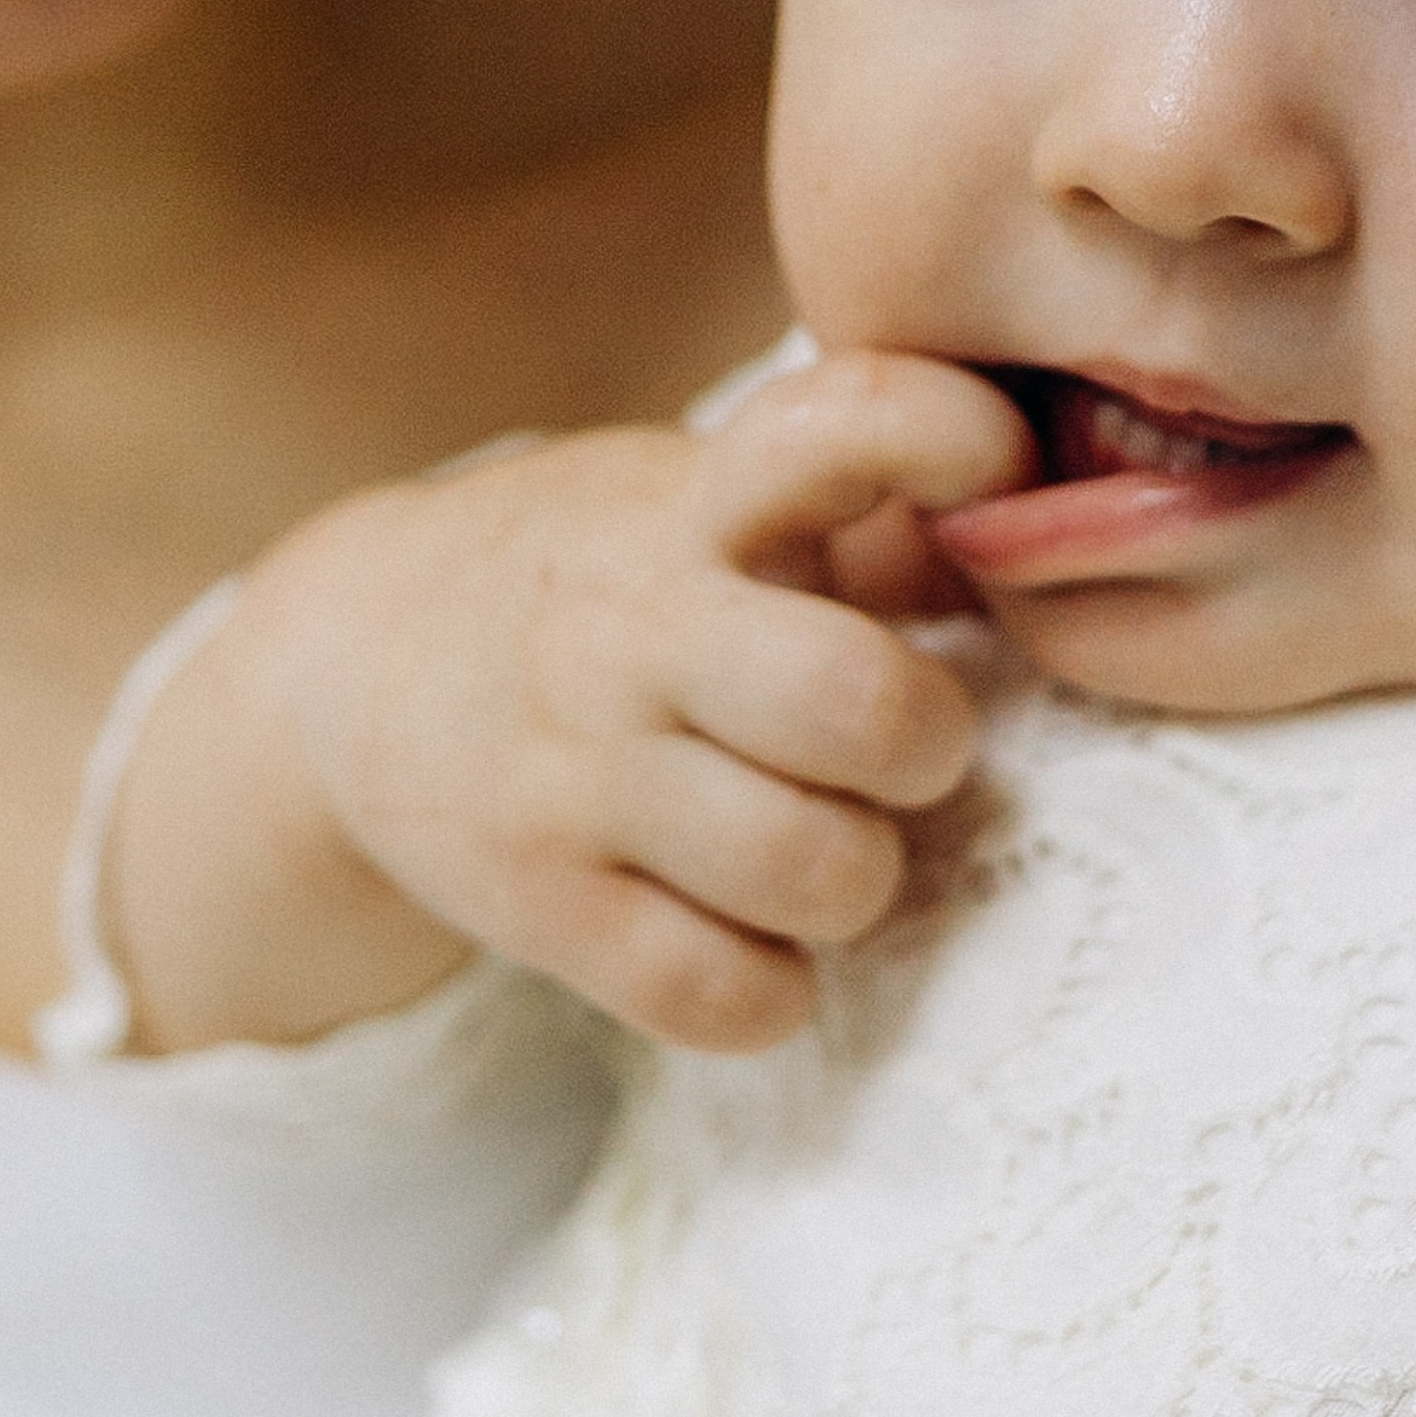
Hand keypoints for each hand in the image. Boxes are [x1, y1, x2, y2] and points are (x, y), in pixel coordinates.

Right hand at [102, 351, 1035, 1054]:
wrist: (353, 656)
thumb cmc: (608, 573)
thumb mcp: (709, 494)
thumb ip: (869, 501)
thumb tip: (1062, 517)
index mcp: (696, 501)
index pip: (848, 423)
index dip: (960, 443)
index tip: (996, 482)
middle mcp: (634, 626)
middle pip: (857, 701)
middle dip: (930, 743)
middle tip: (908, 747)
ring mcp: (576, 770)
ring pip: (813, 868)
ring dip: (863, 877)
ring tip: (830, 849)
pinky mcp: (537, 902)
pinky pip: (720, 993)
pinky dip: (775, 986)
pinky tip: (754, 936)